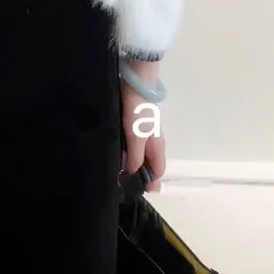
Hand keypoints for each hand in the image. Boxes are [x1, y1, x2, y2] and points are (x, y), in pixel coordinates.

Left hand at [121, 59, 165, 191]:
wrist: (136, 81)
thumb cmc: (139, 110)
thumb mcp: (136, 135)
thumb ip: (136, 155)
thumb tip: (133, 173)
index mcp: (157, 144)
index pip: (158, 170)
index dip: (150, 183)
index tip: (136, 192)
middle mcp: (153, 138)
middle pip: (150, 162)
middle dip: (141, 175)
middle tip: (124, 184)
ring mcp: (143, 129)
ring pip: (140, 151)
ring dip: (132, 162)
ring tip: (117, 170)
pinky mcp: (133, 120)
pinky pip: (132, 141)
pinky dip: (127, 149)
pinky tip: (116, 149)